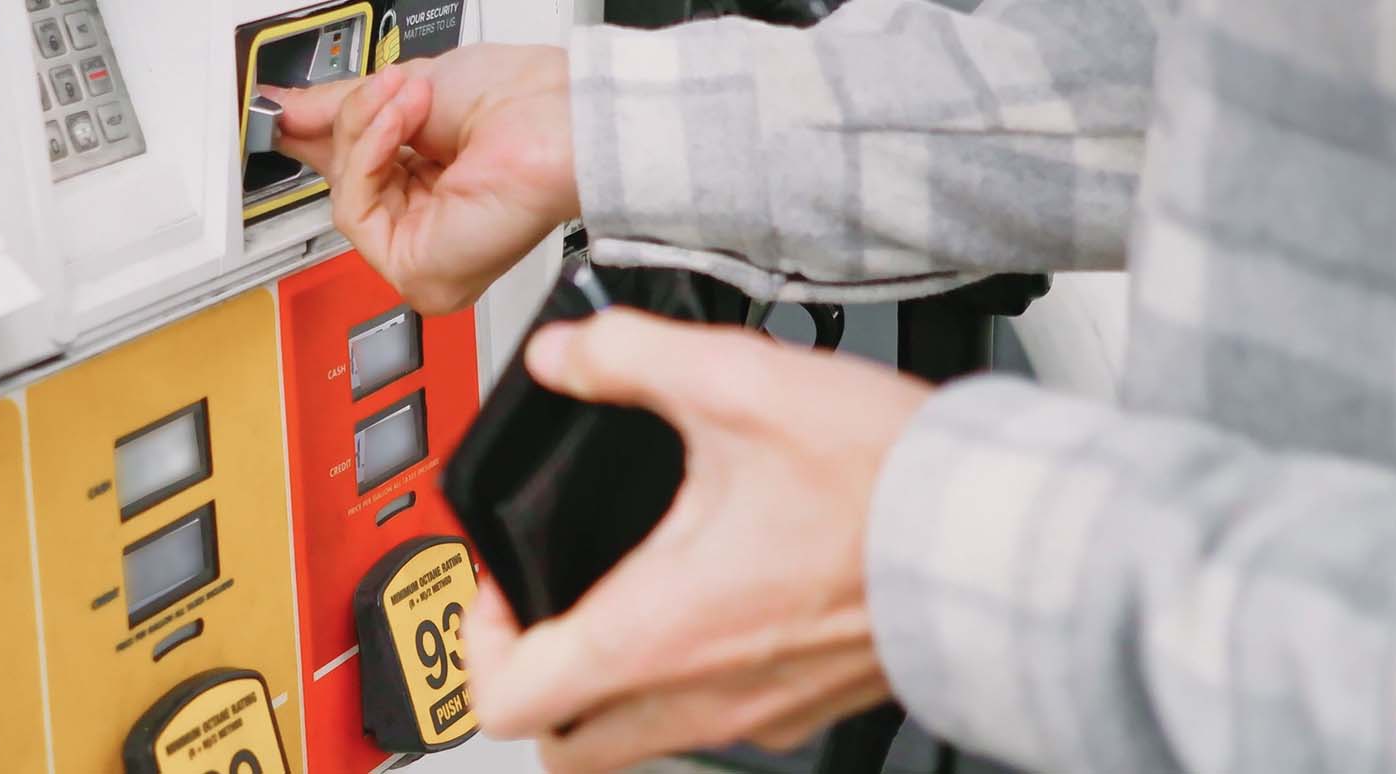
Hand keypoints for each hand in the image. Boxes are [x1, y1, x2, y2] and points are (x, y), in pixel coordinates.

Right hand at [266, 45, 578, 313]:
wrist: (556, 117)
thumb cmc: (521, 104)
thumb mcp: (409, 92)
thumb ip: (341, 108)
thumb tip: (284, 111)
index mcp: (434, 188)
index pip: (355, 173)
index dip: (322, 136)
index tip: (285, 110)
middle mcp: (431, 228)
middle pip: (343, 184)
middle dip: (353, 123)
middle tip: (382, 87)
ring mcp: (425, 256)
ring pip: (344, 197)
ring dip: (368, 133)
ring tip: (407, 100)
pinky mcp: (418, 273)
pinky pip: (355, 213)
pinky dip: (370, 159)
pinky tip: (401, 129)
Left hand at [461, 310, 932, 772]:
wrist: (1002, 538)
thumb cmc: (885, 485)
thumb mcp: (738, 386)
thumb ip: (629, 358)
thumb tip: (567, 354)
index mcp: (656, 634)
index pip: (506, 698)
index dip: (476, 638)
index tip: (501, 579)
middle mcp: (699, 695)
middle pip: (565, 743)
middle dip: (535, 675)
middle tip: (549, 599)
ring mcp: (757, 713)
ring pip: (637, 737)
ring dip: (608, 679)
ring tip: (628, 586)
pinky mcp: (807, 703)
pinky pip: (714, 717)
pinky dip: (686, 675)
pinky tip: (718, 594)